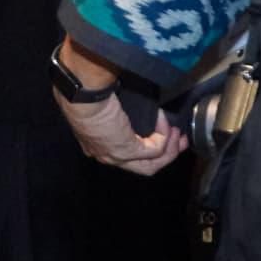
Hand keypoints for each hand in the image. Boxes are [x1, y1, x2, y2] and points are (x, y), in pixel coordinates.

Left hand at [55, 92, 186, 174]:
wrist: (81, 95)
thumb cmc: (87, 94)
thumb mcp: (104, 109)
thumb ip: (119, 116)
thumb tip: (137, 109)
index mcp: (96, 146)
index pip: (127, 157)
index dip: (147, 149)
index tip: (161, 136)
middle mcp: (105, 156)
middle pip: (143, 166)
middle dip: (165, 155)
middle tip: (179, 140)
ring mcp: (116, 156)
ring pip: (151, 165)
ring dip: (169, 150)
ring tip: (177, 133)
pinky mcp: (127, 150)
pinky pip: (155, 149)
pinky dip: (164, 136)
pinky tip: (164, 122)